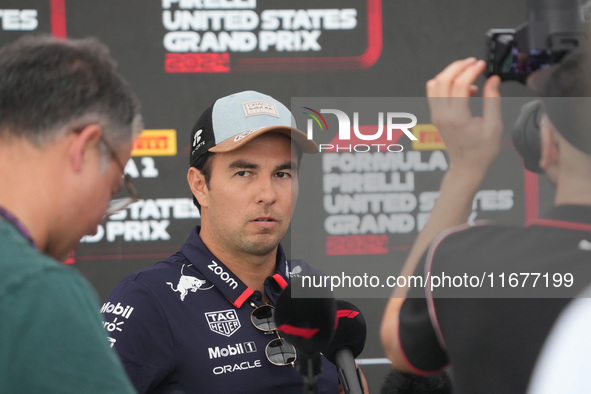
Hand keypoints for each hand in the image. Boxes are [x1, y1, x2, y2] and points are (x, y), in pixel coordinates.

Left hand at [427, 58, 501, 177]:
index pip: (459, 84)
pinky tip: (463, 88)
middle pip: (442, 80)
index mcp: (457, 118)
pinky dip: (446, 84)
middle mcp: (442, 116)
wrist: (466, 167)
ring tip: (468, 72)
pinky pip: (434, 93)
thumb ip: (493, 101)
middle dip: (458, 66)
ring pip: (434, 84)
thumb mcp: (494, 126)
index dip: (471, 70)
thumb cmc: (481, 151)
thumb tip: (493, 79)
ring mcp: (436, 116)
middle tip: (473, 63)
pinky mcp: (436, 116)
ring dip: (450, 73)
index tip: (482, 65)